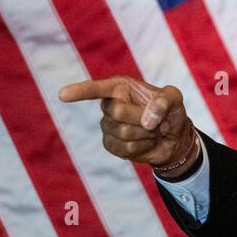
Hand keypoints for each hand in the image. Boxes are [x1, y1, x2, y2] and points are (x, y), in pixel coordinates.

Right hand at [58, 76, 199, 172]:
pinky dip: (142, 147)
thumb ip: (164, 101)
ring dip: (145, 134)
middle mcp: (110, 105)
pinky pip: (125, 149)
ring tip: (151, 130)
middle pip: (117, 112)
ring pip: (123, 133)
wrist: (173, 138)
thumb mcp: (175, 99)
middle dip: (142, 117)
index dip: (80, 91)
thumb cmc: (170, 112)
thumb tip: (147, 120)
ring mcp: (108, 126)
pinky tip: (145, 142)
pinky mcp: (111, 145)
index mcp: (120, 87)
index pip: (96, 89)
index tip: (62, 95)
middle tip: (155, 119)